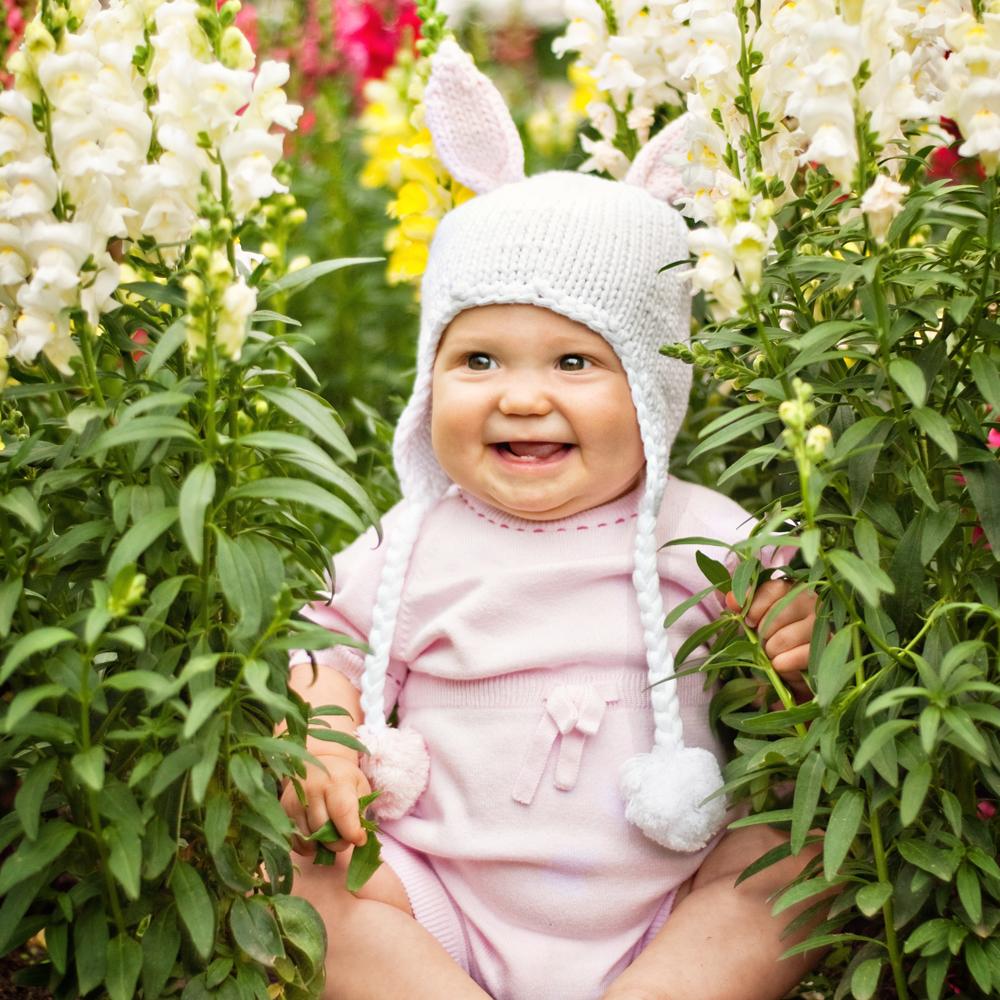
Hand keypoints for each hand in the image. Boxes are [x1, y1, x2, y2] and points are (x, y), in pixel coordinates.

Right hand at [280, 753, 371, 854]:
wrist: (317, 762)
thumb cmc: (343, 779)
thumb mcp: (359, 787)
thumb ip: (359, 811)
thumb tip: (357, 839)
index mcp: (335, 781)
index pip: (342, 812)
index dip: (352, 832)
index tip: (360, 839)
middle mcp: (312, 789)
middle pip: (323, 830)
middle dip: (337, 843)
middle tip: (344, 839)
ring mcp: (294, 800)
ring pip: (307, 838)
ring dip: (321, 845)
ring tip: (330, 836)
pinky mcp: (283, 810)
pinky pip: (294, 841)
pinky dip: (306, 846)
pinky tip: (315, 838)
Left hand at [725, 580, 816, 700]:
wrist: (796, 670)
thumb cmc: (774, 638)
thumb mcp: (756, 621)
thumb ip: (744, 606)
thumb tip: (730, 598)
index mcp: (794, 589)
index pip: (773, 588)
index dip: (755, 606)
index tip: (748, 621)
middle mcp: (814, 601)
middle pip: (777, 614)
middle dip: (763, 634)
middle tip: (765, 642)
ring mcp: (824, 624)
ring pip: (785, 637)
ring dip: (772, 651)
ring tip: (774, 654)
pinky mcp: (832, 647)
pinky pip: (802, 655)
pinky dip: (785, 664)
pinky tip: (781, 665)